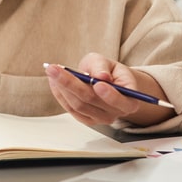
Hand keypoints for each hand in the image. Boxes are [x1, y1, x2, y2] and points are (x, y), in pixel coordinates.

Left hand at [46, 55, 169, 125]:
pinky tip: (54, 81)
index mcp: (129, 99)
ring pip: (78, 105)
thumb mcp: (105, 61)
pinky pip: (71, 109)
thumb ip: (102, 67)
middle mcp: (116, 112)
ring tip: (52, 71)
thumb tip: (102, 76)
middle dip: (70, 83)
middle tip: (54, 69)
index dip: (110, 95)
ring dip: (62, 87)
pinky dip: (60, 94)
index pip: (122, 102)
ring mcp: (101, 119)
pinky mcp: (87, 120)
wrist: (104, 80)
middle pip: (91, 100)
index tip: (98, 84)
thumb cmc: (107, 69)